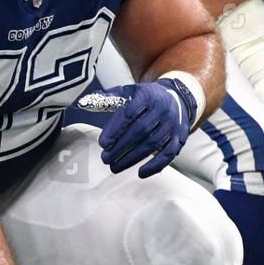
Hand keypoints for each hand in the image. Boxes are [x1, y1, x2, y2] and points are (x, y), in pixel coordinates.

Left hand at [77, 75, 203, 177]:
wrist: (176, 98)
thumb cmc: (145, 98)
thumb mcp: (128, 92)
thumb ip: (107, 98)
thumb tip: (83, 103)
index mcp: (147, 95)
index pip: (129, 113)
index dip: (115, 129)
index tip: (103, 143)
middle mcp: (162, 109)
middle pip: (140, 130)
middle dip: (121, 147)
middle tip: (105, 159)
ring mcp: (172, 124)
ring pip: (153, 144)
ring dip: (132, 158)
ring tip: (115, 167)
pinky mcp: (179, 137)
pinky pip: (169, 154)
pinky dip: (155, 165)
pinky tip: (140, 173)